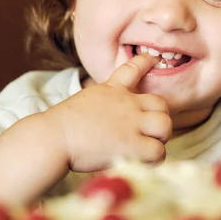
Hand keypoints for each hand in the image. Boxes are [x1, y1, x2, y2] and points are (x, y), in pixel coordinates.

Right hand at [43, 54, 171, 172]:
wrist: (55, 136)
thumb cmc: (62, 125)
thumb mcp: (85, 101)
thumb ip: (102, 105)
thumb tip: (106, 119)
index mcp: (112, 90)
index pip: (132, 69)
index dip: (146, 62)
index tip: (153, 58)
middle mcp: (126, 103)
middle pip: (161, 103)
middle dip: (160, 118)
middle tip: (150, 132)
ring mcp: (132, 122)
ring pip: (165, 125)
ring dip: (160, 138)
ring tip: (149, 147)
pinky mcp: (132, 144)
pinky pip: (158, 151)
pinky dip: (154, 158)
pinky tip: (143, 162)